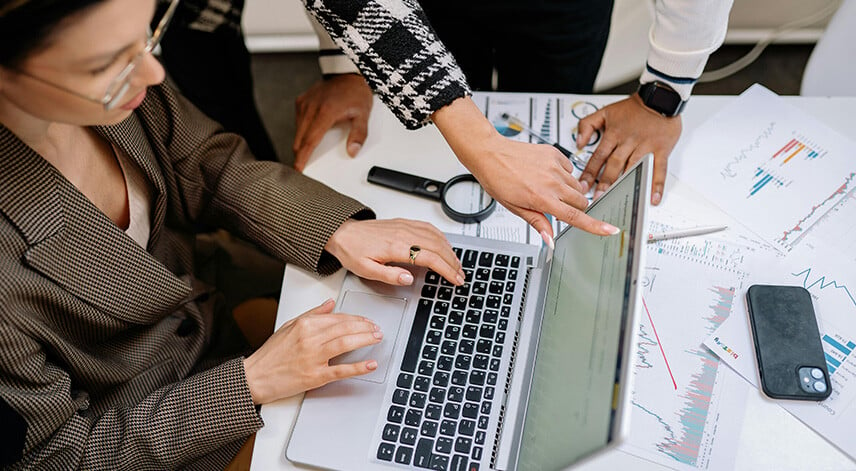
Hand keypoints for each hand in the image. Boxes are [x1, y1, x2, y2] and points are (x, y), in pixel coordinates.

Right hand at [243, 299, 381, 403]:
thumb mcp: (289, 326)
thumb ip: (312, 314)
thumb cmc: (271, 354)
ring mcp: (313, 358)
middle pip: (344, 328)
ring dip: (365, 340)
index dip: (356, 318)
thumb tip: (330, 304)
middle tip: (376, 328)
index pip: (337, 318)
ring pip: (345, 344)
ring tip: (377, 338)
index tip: (366, 321)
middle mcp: (309, 339)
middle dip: (365, 327)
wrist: (255, 377)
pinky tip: (370, 364)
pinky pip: (340, 370)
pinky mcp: (314, 376)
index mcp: (304, 325)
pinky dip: (358, 367)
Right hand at [293, 74, 373, 170]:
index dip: (303, 157)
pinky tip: (311, 133)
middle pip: (300, 138)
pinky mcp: (301, 101)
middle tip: (304, 165)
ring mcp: (305, 103)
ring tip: (308, 150)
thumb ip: (359, 135)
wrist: (349, 75)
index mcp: (326, 111)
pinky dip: (302, 131)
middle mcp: (311, 107)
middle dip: (300, 154)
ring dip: (301, 142)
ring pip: (297, 131)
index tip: (299, 168)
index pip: (310, 140)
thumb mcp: (363, 114)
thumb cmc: (356, 93)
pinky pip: (298, 121)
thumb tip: (353, 151)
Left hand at [325, 218, 463, 285]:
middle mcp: (403, 234)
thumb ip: (389, 275)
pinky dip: (441, 237)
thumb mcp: (366, 270)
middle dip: (453, 262)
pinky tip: (445, 245)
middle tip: (461, 275)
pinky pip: (428, 227)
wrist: (343, 232)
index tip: (455, 279)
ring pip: (435, 236)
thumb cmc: (352, 251)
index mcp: (395, 247)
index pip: (430, 258)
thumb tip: (408, 279)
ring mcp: (405, 226)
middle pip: (437, 247)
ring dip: (449, 250)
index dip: (446, 269)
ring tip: (456, 264)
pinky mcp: (403, 223)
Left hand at [430, 97, 618, 239]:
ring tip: (547, 188)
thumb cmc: (498, 179)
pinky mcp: (554, 153)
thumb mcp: (515, 207)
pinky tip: (546, 174)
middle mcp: (552, 182)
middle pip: (582, 201)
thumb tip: (550, 240)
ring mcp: (554, 166)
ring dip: (569, 192)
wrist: (490, 153)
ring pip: (577, 186)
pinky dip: (563, 175)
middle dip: (576, 208)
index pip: (575, 216)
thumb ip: (537, 222)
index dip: (595, 225)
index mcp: (542, 198)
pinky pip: (570, 168)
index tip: (611, 230)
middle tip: (558, 206)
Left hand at [576, 94, 681, 204]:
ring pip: (632, 168)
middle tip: (597, 198)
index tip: (582, 186)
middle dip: (604, 183)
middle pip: (613, 165)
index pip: (597, 157)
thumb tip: (578, 142)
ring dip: (625, 184)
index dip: (589, 173)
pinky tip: (652, 197)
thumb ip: (587, 125)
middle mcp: (628, 141)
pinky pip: (659, 168)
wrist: (659, 97)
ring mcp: (645, 146)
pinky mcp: (661, 149)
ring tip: (618, 199)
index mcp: (613, 134)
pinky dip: (656, 184)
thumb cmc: (634, 107)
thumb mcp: (605, 111)